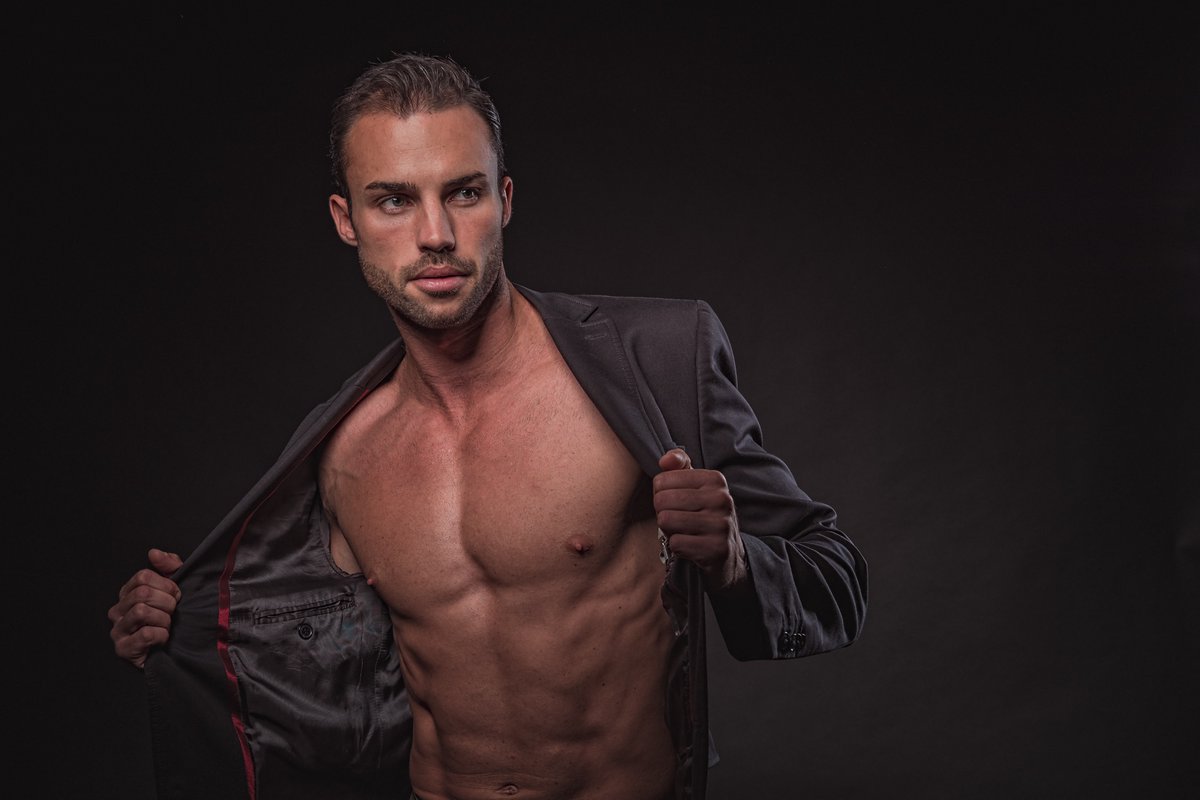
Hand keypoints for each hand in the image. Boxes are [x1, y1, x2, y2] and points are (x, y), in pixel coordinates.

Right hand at [107, 548, 182, 668]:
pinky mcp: (123, 649)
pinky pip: (145, 634)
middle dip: (167, 603)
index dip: (167, 585)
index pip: (144, 576)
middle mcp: (118, 610)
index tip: (176, 596)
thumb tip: (154, 553)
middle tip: (172, 613)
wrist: (176, 653)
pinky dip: (161, 636)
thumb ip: (169, 566)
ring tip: (167, 626)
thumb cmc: (173, 619)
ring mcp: (118, 630)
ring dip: (164, 620)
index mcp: (128, 593)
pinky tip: (162, 640)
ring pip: (142, 611)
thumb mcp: (175, 588)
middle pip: (142, 593)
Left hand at [653, 448, 746, 591]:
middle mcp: (721, 499)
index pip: (662, 480)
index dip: (660, 494)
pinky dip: (677, 547)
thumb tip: (665, 460)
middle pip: (662, 500)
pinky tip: (690, 545)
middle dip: (662, 513)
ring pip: (666, 521)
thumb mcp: (696, 486)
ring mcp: (721, 524)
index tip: (673, 502)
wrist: (728, 553)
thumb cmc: (705, 514)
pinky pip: (676, 543)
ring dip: (668, 530)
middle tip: (676, 519)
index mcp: (715, 479)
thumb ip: (679, 466)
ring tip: (682, 531)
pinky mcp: (716, 548)